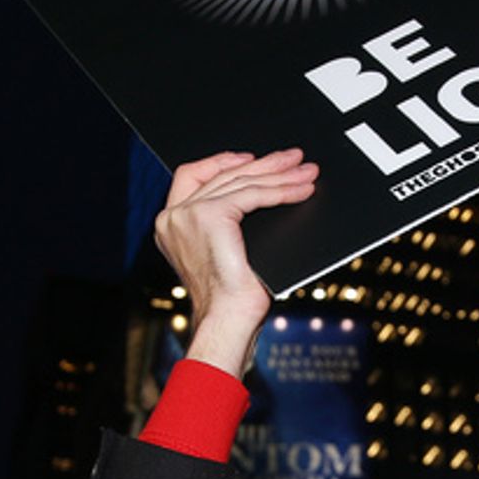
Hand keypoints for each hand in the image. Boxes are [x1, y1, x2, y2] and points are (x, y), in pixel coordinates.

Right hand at [153, 149, 318, 374]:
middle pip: (224, 175)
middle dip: (264, 165)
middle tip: (294, 159)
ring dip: (280, 175)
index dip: (221, 162)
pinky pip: (254, 195)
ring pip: (242, 182)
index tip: (251, 158)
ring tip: (307, 172)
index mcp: (171, 224)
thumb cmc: (231, 299)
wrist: (228, 319)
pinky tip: (301, 191)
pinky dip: (282, 192)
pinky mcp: (211, 216)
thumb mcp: (225, 253)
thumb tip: (263, 199)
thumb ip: (228, 226)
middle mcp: (173, 216)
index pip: (192, 176)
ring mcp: (189, 214)